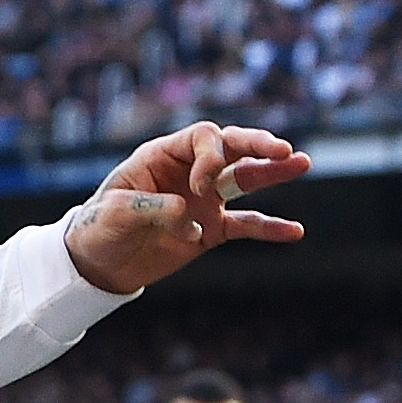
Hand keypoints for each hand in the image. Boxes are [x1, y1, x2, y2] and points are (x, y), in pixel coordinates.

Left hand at [64, 121, 309, 295]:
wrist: (99, 264)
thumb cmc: (99, 228)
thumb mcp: (113, 213)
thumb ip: (150, 208)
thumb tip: (188, 215)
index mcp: (162, 156)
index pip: (203, 138)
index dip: (211, 156)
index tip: (201, 187)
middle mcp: (189, 172)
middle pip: (231, 148)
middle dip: (257, 145)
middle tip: (283, 149)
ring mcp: (204, 199)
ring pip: (245, 179)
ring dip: (273, 172)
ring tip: (302, 162)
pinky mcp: (211, 230)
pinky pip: (246, 225)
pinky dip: (270, 228)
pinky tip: (295, 231)